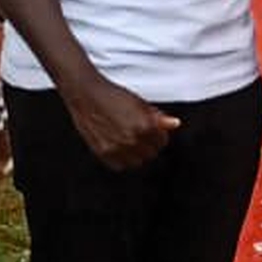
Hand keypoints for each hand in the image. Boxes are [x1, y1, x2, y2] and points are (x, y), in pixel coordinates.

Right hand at [65, 73, 179, 169]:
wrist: (87, 96)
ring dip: (136, 153)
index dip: (159, 135)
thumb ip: (158, 117)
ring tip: (129, 140)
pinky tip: (118, 145)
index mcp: (144, 125)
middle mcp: (132, 139)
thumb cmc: (113, 96)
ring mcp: (117, 148)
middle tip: (140, 134)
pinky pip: (120, 165)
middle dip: (149, 144)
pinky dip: (121, 158)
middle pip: (151, 153)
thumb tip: (175, 124)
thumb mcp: (140, 103)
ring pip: (137, 162)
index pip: (162, 141)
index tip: (154, 132)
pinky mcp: (104, 153)